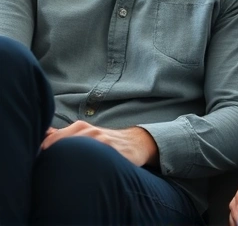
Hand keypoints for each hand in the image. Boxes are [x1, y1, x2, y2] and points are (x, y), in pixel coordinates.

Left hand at [41, 121, 158, 166]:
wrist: (134, 142)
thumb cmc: (106, 140)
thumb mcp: (85, 134)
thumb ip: (64, 135)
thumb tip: (43, 135)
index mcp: (79, 127)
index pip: (51, 140)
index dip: (44, 152)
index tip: (45, 161)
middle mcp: (88, 130)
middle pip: (60, 146)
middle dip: (54, 158)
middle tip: (54, 169)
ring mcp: (99, 139)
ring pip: (75, 152)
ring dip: (68, 163)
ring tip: (69, 171)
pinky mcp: (110, 148)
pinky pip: (93, 158)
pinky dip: (85, 165)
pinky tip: (85, 170)